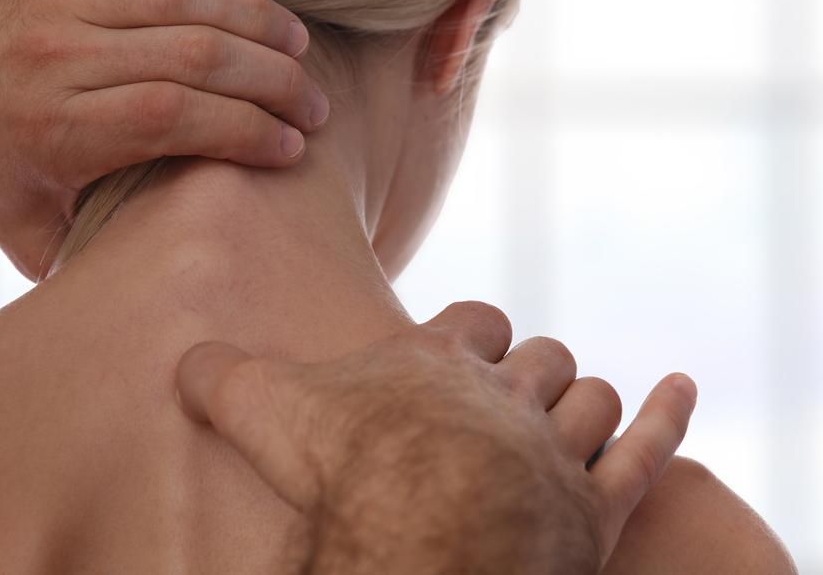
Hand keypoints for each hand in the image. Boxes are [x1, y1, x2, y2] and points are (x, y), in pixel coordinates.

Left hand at [0, 0, 327, 279]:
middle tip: (313, 104)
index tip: (292, 148)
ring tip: (297, 44)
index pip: (177, 118)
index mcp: (60, 129)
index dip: (247, 131)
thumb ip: (91, 262)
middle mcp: (60, 58)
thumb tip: (163, 287)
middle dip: (271, 81)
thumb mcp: (27, 233)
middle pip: (192, 57)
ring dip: (252, 18)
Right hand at [176, 302, 697, 573]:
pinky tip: (678, 388)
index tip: (461, 348)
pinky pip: (645, 448)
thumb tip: (182, 359)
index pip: (471, 324)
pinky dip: (664, 417)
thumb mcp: (265, 410)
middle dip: (529, 369)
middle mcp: (504, 394)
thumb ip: (222, 377)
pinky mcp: (593, 505)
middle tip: (510, 394)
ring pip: (585, 400)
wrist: (415, 536)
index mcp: (438, 364)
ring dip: (582, 400)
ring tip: (570, 410)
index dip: (470, 334)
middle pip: (536, 360)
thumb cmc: (342, 466)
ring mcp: (554, 446)